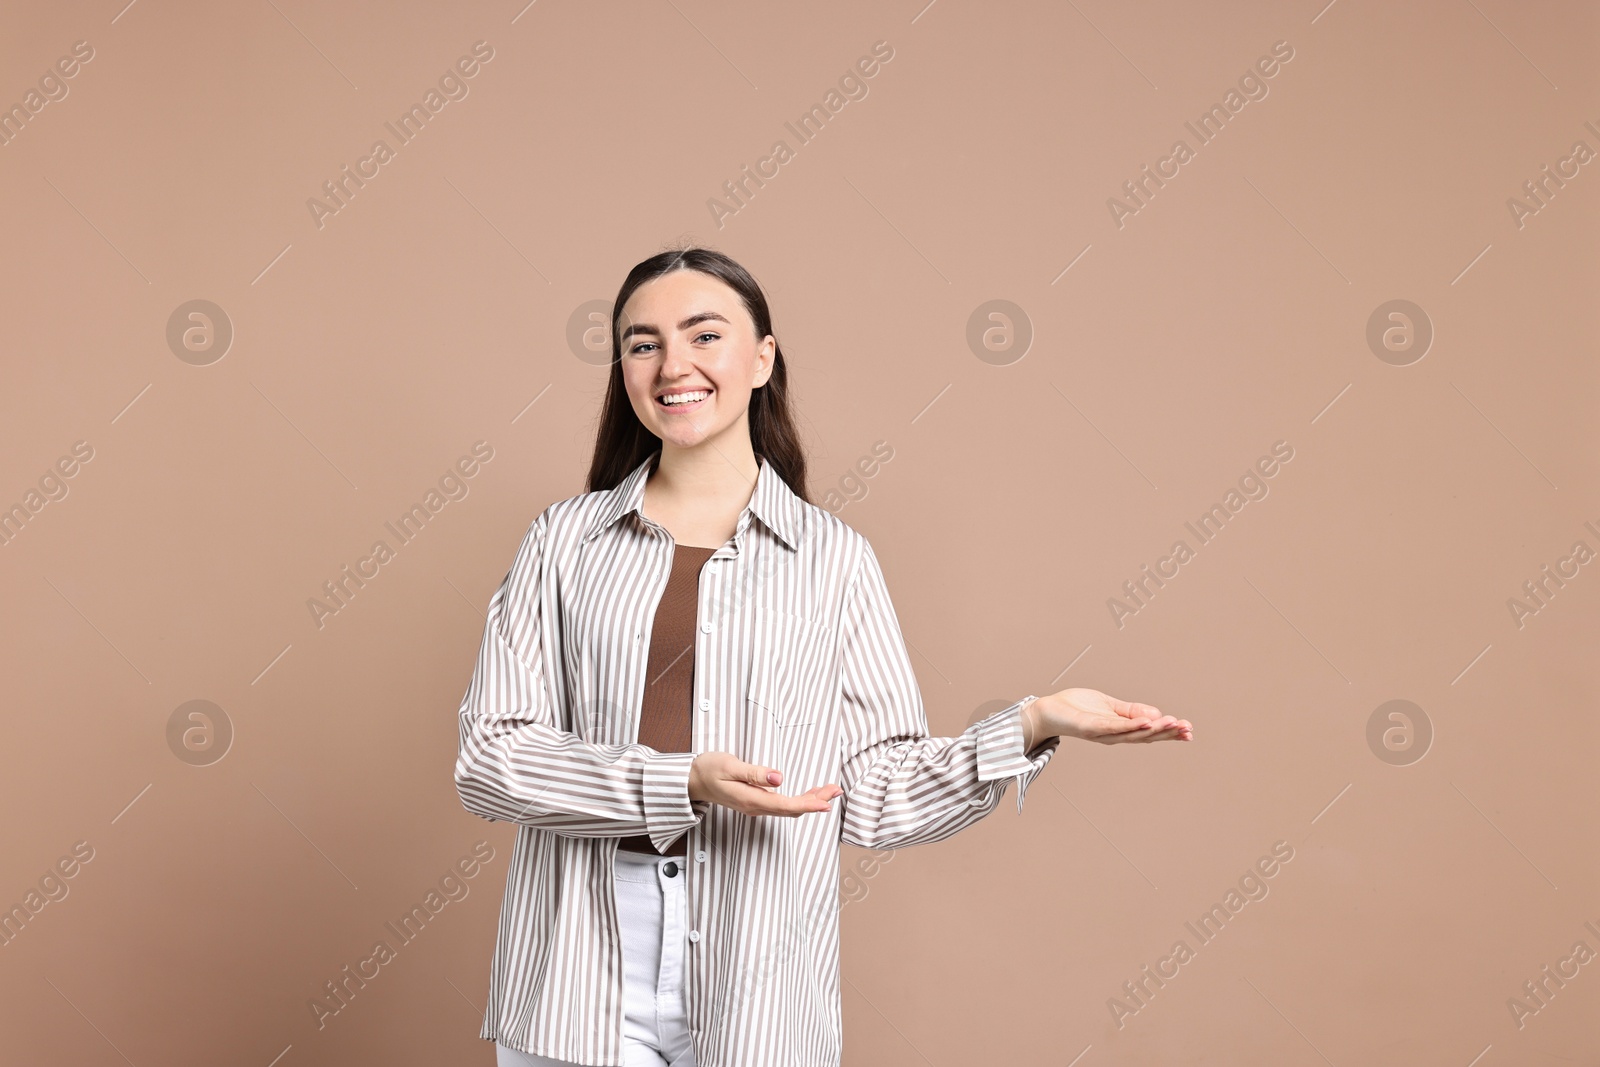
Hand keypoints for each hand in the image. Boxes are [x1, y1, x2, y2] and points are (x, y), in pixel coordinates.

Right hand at [687, 751, 842, 816]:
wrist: (692, 780)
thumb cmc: (709, 770)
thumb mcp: (729, 766)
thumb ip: (754, 773)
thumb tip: (778, 778)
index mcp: (751, 799)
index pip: (786, 805)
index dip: (808, 804)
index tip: (826, 803)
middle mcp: (756, 807)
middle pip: (792, 808)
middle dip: (816, 800)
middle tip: (836, 790)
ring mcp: (756, 806)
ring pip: (789, 807)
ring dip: (810, 800)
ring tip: (830, 790)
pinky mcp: (756, 801)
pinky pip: (783, 804)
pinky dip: (800, 799)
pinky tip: (810, 793)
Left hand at [1030, 688, 1192, 744]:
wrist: (1049, 710)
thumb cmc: (1078, 708)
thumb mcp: (1111, 706)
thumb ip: (1132, 711)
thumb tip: (1156, 715)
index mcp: (1120, 729)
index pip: (1149, 732)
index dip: (1169, 732)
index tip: (1189, 730)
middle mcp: (1114, 736)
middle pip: (1145, 736)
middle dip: (1167, 733)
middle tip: (1188, 729)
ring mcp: (1102, 734)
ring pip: (1132, 733)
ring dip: (1154, 729)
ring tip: (1172, 723)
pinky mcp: (1089, 728)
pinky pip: (1113, 727)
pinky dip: (1130, 726)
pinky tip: (1145, 723)